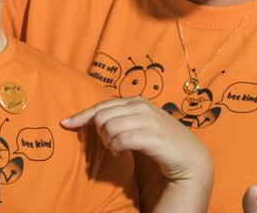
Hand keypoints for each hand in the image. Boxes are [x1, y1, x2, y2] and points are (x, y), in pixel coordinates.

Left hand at [62, 96, 211, 187]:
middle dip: (99, 133)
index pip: (101, 106)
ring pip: (108, 128)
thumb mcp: (140, 124)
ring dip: (109, 143)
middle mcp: (141, 106)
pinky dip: (116, 148)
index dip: (82, 115)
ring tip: (117, 150)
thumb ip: (121, 118)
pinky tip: (121, 153)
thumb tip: (93, 119)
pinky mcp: (151, 135)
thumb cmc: (161, 141)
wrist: (189, 156)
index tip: (66, 123)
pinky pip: (119, 140)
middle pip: (101, 116)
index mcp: (136, 101)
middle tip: (110, 144)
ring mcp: (147, 119)